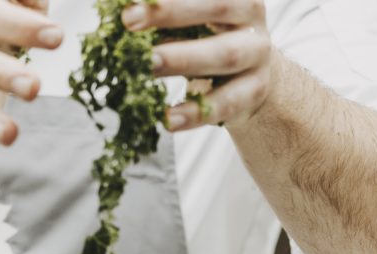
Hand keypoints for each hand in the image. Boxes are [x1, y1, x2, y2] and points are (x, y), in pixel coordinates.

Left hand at [121, 0, 272, 131]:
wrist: (250, 75)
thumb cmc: (208, 38)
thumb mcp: (190, 19)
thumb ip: (162, 14)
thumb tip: (119, 11)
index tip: (130, 1)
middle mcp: (250, 16)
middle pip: (216, 6)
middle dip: (171, 12)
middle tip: (128, 21)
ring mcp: (258, 54)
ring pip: (223, 54)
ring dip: (181, 59)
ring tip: (145, 67)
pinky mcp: (254, 91)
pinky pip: (225, 103)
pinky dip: (195, 112)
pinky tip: (168, 119)